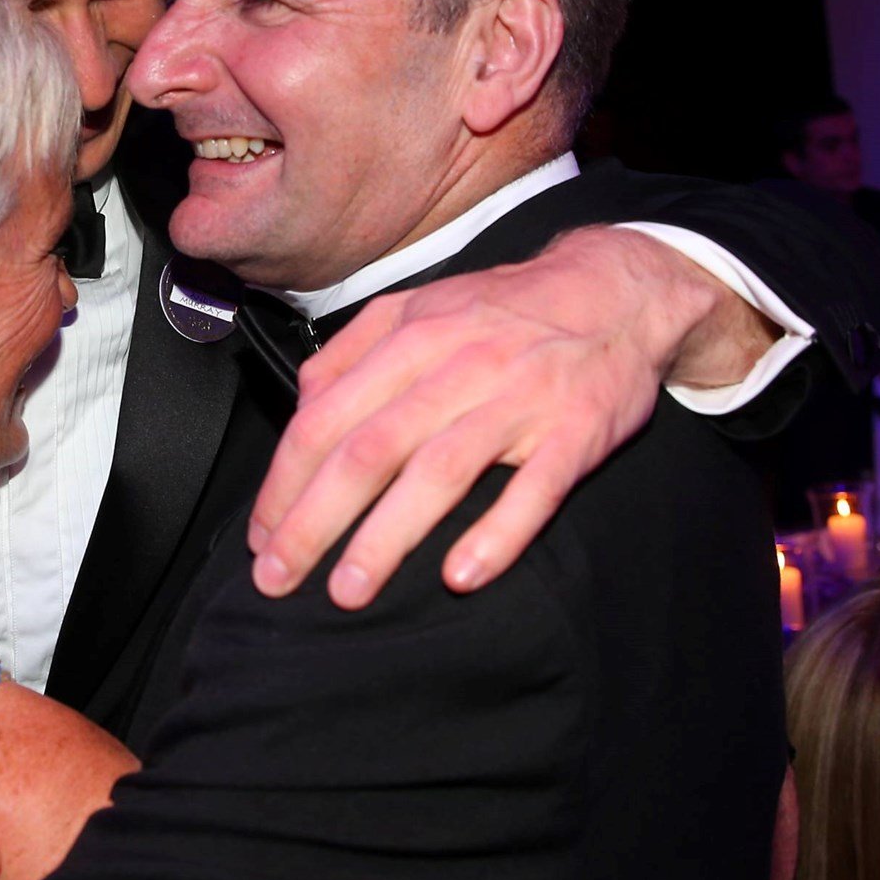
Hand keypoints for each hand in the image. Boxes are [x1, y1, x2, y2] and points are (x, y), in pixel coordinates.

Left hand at [249, 226, 766, 605]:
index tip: (261, 535)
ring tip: (350, 590)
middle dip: (313, 520)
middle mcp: (457, 367)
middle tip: (278, 577)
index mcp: (409, 338)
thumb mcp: (418, 307)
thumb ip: (351, 354)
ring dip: (387, 536)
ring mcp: (518, 400)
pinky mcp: (575, 432)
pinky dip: (497, 533)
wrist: (619, 289)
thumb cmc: (504, 310)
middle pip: (368, 451)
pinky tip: (461, 575)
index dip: (284, 482)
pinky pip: (533, 488)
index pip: (326, 418)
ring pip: (439, 471)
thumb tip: (302, 405)